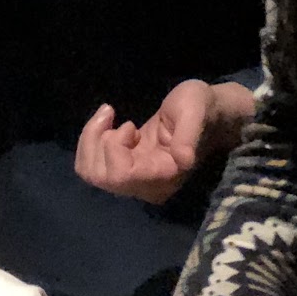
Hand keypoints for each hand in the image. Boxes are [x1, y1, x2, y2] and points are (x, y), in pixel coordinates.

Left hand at [74, 78, 255, 203]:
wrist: (206, 113)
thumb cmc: (201, 108)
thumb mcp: (196, 111)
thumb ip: (188, 135)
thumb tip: (184, 160)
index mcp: (165, 176)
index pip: (121, 175)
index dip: (115, 147)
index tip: (130, 124)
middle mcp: (147, 187)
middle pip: (99, 177)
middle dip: (93, 141)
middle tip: (110, 114)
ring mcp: (136, 182)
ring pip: (91, 173)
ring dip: (89, 140)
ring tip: (108, 117)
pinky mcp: (126, 172)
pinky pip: (92, 166)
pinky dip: (90, 142)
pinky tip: (107, 124)